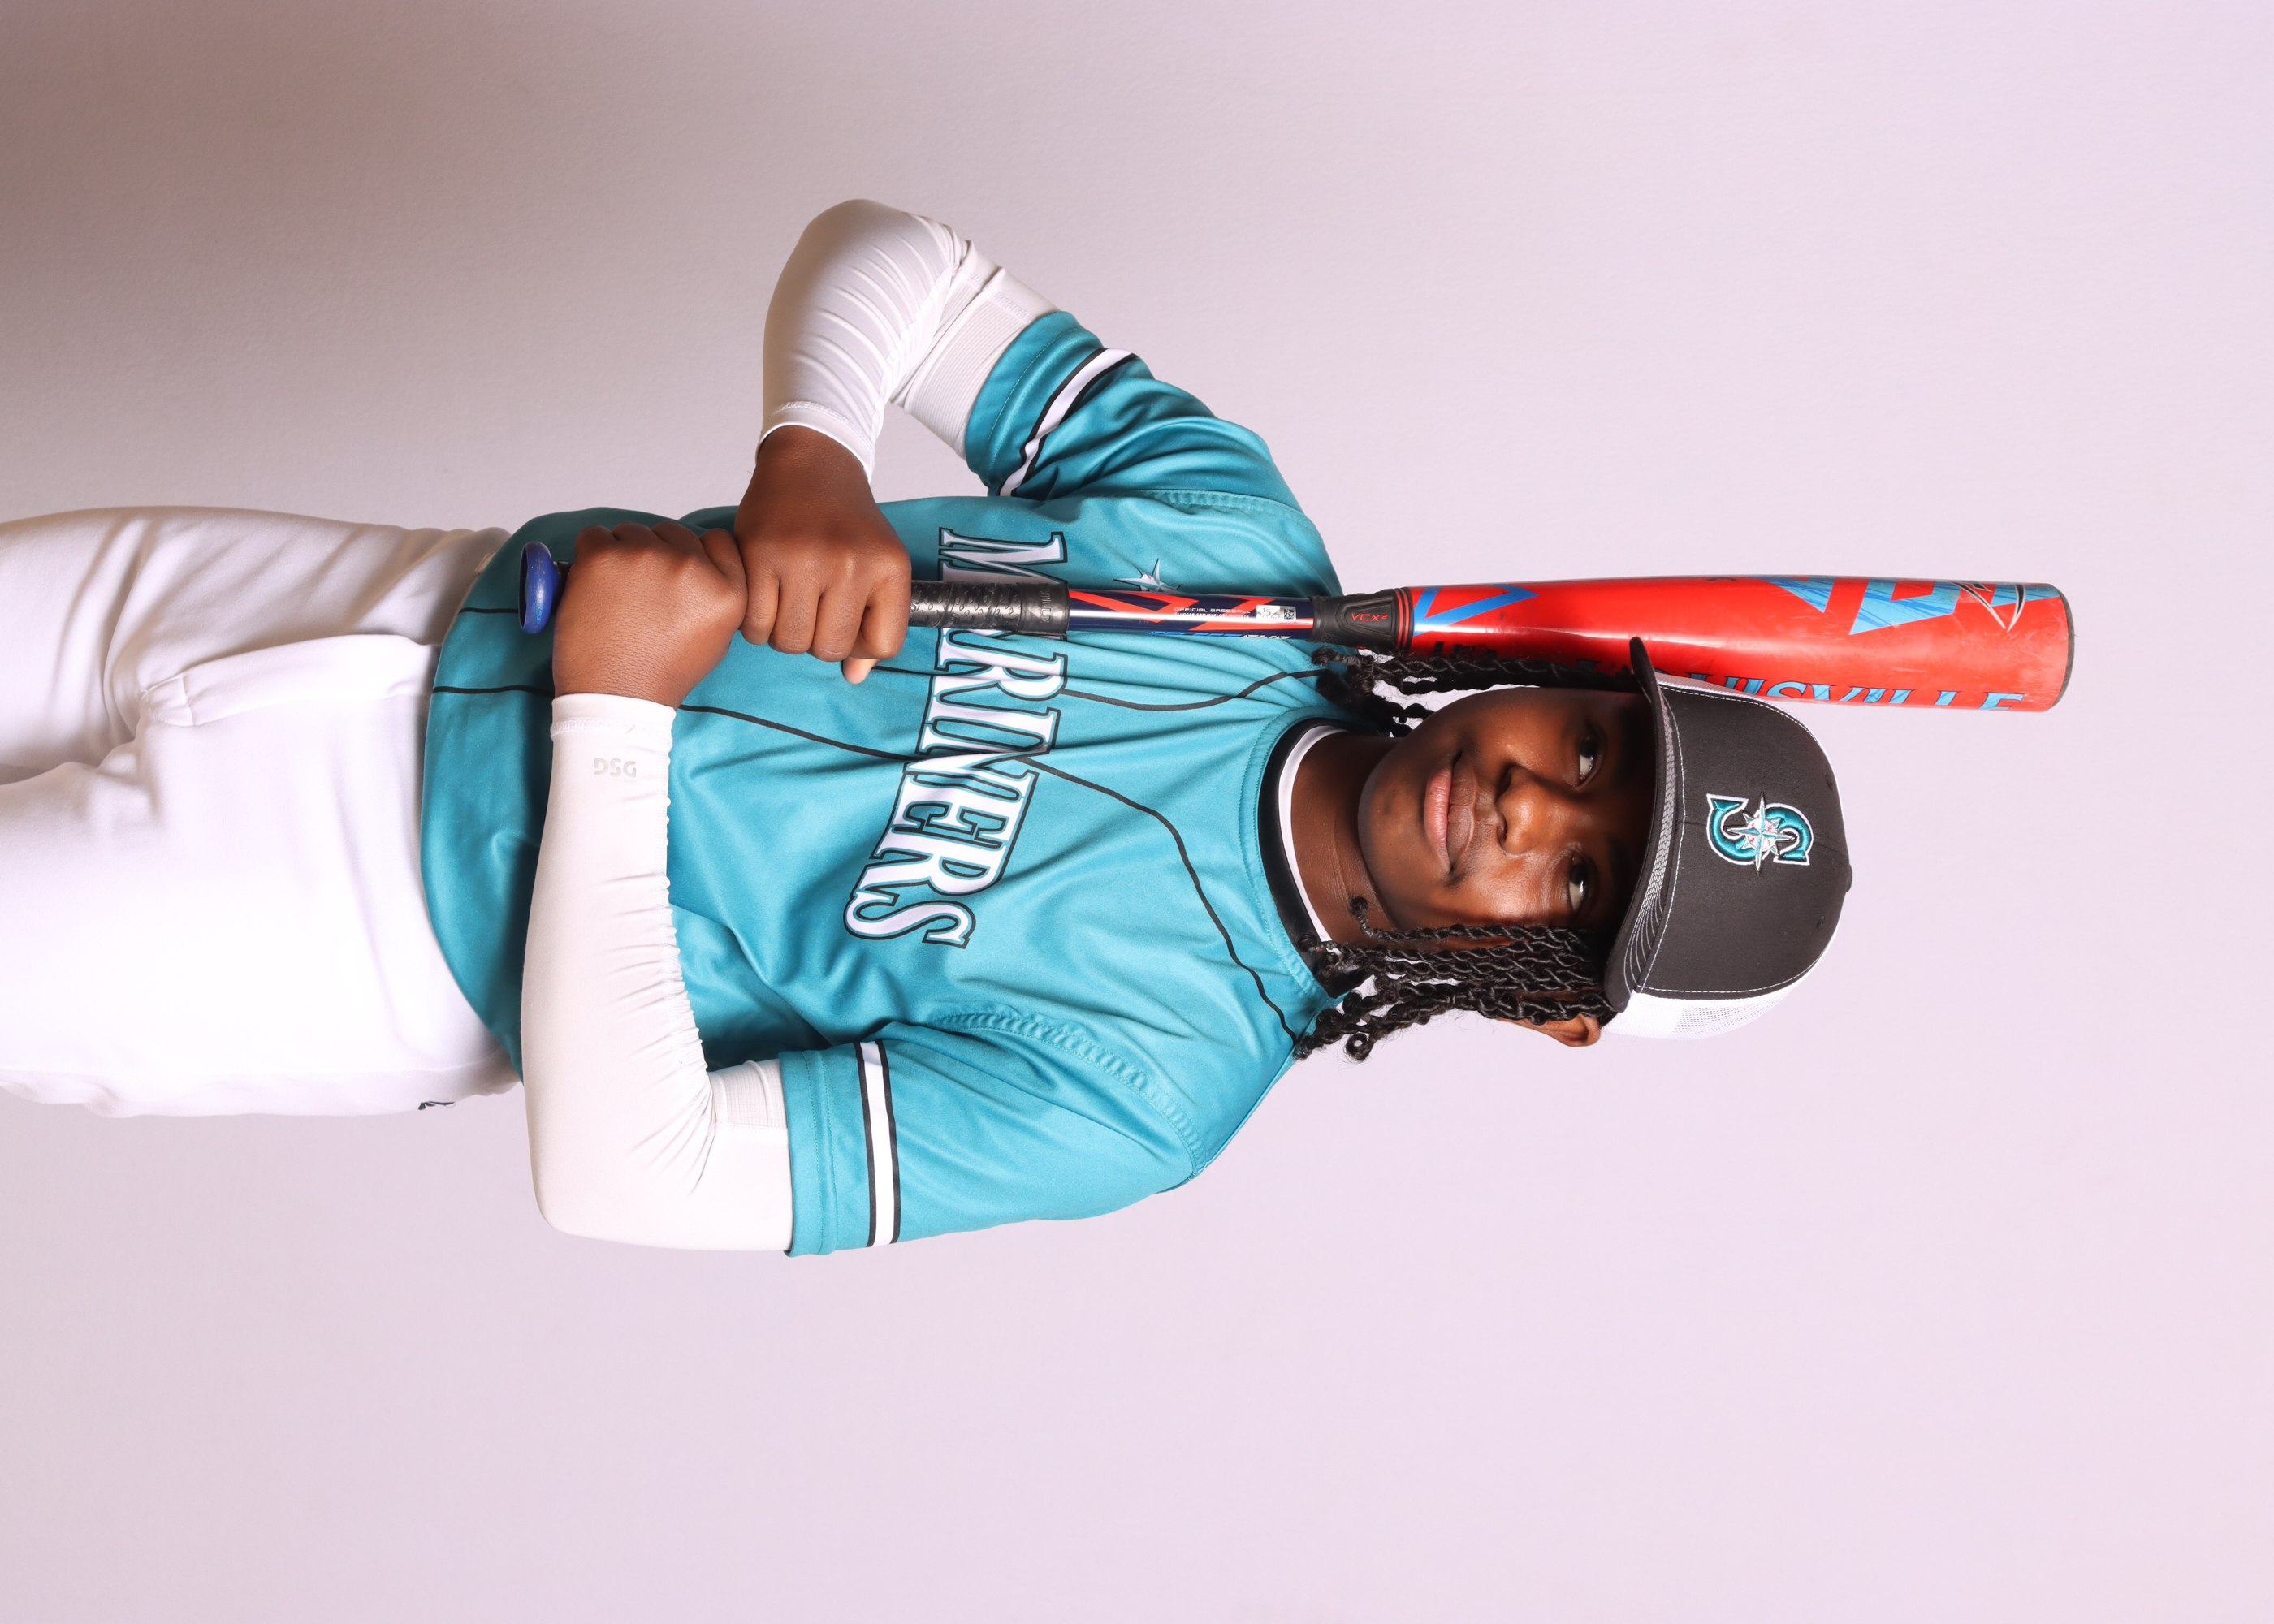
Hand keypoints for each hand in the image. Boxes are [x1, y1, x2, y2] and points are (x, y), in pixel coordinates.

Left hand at [552, 521, 747, 706]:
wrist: (616, 698)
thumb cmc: (661, 673)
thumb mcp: (716, 639)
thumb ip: (715, 595)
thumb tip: (697, 564)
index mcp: (727, 590)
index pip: (717, 540)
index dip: (694, 554)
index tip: (676, 575)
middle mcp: (692, 568)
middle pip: (672, 533)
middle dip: (655, 554)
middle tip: (639, 592)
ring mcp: (648, 557)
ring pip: (631, 532)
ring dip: (621, 554)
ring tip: (615, 595)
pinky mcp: (605, 556)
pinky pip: (594, 536)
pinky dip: (589, 556)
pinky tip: (593, 588)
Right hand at [734, 425, 909, 682]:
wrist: (810, 463)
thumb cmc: (845, 521)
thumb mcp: (879, 564)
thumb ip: (875, 622)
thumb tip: (855, 677)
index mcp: (890, 568)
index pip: (884, 645)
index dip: (860, 643)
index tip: (845, 619)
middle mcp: (852, 563)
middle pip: (828, 649)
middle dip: (815, 638)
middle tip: (808, 608)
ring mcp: (805, 558)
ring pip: (788, 642)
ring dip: (782, 632)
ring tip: (785, 601)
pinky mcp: (761, 553)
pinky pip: (754, 623)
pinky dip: (755, 621)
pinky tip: (762, 595)